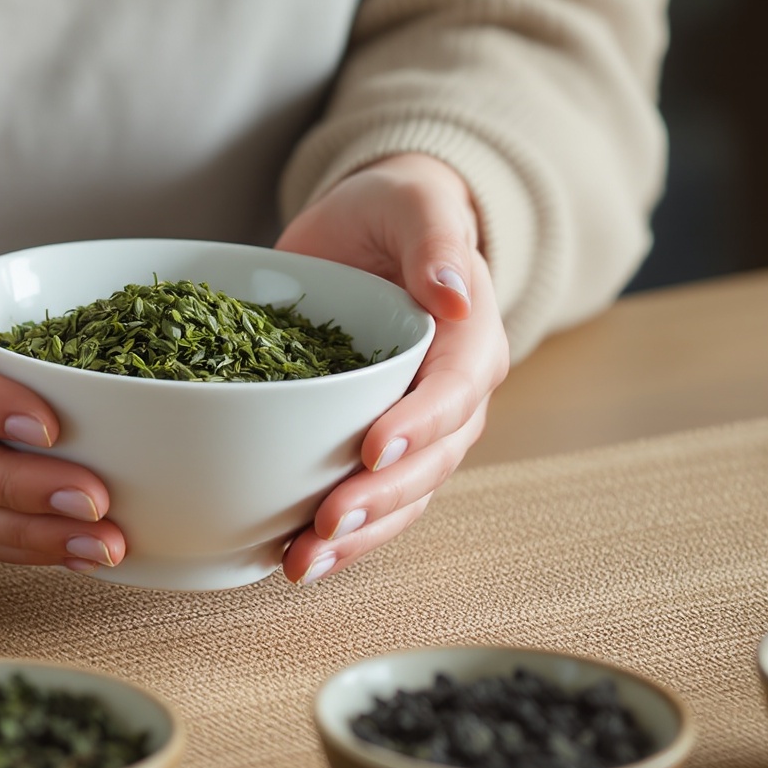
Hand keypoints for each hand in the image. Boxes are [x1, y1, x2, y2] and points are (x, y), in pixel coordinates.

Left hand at [273, 153, 507, 584]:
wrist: (377, 226)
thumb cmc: (398, 209)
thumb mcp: (416, 204)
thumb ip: (436, 243)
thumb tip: (455, 294)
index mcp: (472, 337)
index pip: (456, 390)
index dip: (420, 424)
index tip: (372, 448)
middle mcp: (457, 394)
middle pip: (431, 460)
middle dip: (381, 499)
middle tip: (325, 524)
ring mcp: (422, 427)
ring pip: (405, 496)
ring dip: (360, 536)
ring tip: (303, 563)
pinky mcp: (381, 442)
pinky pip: (374, 502)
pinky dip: (343, 538)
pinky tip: (295, 560)